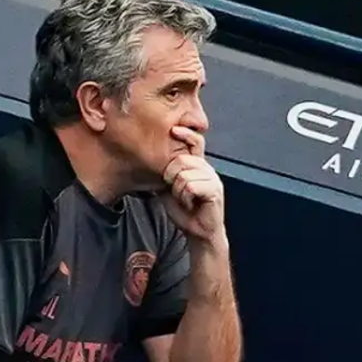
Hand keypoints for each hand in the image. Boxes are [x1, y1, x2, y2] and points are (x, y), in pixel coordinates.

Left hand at [162, 126, 225, 243]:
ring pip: (183, 174)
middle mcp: (207, 169)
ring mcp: (212, 179)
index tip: (174, 130)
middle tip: (176, 192)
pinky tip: (190, 204)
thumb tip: (147, 162)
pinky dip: (184, 198)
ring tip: (185, 200)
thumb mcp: (169, 188)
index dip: (185, 135)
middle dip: (170, 177)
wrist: (198, 231)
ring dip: (178, 191)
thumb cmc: (184, 210)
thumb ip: (164, 174)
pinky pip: (190, 186)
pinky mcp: (214, 191)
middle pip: (181, 159)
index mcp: (197, 166)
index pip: (195, 142)